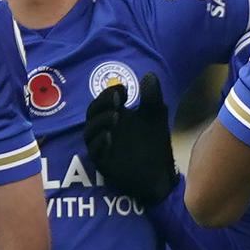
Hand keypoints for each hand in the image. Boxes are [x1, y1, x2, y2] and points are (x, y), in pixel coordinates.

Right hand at [83, 72, 177, 205]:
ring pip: (90, 132)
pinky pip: (95, 152)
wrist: (160, 174)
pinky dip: (100, 143)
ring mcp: (103, 146)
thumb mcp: (156, 116)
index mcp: (115, 115)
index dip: (110, 93)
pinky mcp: (103, 163)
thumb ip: (152, 97)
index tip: (124, 90)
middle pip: (92, 113)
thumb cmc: (155, 143)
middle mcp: (105, 129)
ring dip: (100, 122)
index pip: (104, 100)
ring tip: (117, 116)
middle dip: (103, 103)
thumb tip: (149, 75)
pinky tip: (111, 137)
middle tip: (119, 100)